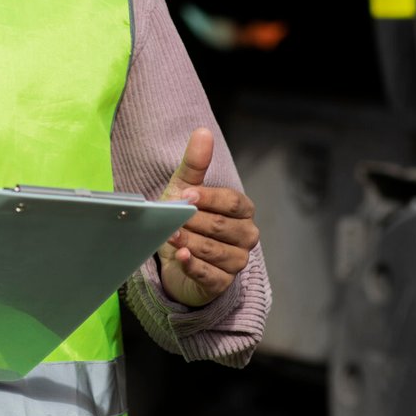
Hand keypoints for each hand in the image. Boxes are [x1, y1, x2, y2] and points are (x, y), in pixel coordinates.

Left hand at [156, 127, 259, 308]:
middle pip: (222, 227)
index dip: (208, 198)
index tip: (186, 195)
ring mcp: (237, 261)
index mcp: (242, 210)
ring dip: (190, 242)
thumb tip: (203, 131)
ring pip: (215, 251)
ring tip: (169, 236)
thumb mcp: (185, 188)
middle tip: (171, 218)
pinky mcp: (223, 283)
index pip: (232, 202)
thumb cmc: (184, 218)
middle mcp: (246, 235)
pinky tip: (181, 256)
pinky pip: (210, 275)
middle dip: (193, 222)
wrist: (172, 256)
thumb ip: (195, 162)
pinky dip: (193, 265)